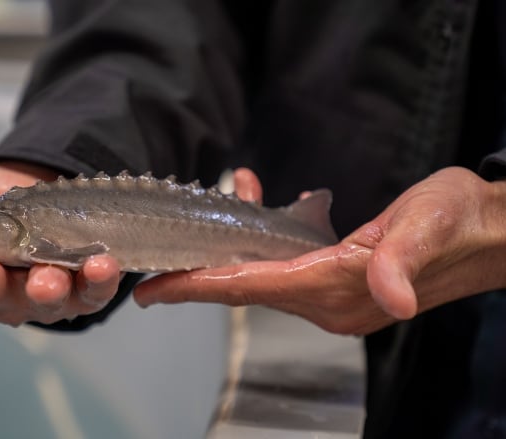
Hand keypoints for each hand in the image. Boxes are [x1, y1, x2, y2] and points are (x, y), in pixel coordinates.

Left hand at [134, 167, 505, 334]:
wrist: (487, 231)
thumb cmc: (458, 221)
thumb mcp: (430, 228)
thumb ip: (401, 261)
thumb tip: (394, 300)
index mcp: (337, 288)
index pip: (249, 287)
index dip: (197, 288)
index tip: (154, 291)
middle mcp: (327, 302)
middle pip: (244, 287)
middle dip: (197, 274)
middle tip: (155, 265)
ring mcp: (332, 298)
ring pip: (260, 274)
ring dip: (230, 248)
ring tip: (214, 215)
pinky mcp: (338, 285)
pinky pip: (283, 267)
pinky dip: (262, 240)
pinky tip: (261, 204)